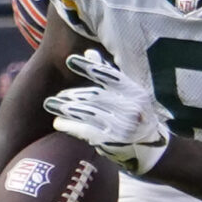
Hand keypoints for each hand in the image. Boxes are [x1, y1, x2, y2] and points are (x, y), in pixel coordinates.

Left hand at [44, 50, 169, 175]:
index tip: (70, 60)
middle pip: (96, 96)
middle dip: (73, 95)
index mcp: (135, 92)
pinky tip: (58, 122)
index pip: (110, 76)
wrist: (150, 148)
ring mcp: (121, 126)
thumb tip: (89, 53)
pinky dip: (70, 126)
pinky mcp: (112, 141)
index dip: (89, 67)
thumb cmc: (136, 114)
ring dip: (67, 109)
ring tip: (51, 104)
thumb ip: (109, 74)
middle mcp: (130, 108)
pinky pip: (86, 131)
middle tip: (57, 95)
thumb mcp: (129, 93)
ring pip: (88, 113)